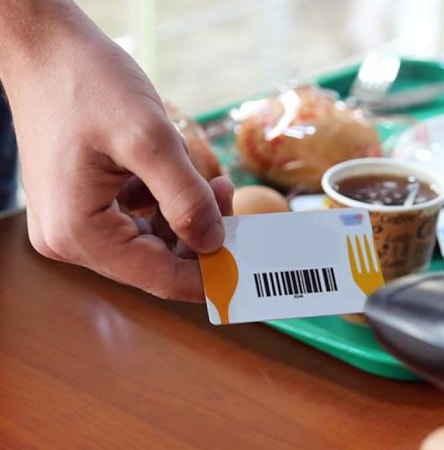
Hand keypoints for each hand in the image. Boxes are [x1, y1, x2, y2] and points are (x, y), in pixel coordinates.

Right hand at [0, 1, 231, 300]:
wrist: (45, 47)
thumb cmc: (87, 84)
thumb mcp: (150, 140)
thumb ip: (186, 198)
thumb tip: (214, 243)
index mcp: (79, 233)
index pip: (161, 277)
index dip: (211, 273)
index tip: (251, 257)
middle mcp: (70, 238)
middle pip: (157, 261)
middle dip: (200, 233)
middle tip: (228, 193)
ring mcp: (73, 222)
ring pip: (151, 239)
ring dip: (185, 213)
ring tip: (207, 177)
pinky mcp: (81, 203)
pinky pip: (136, 218)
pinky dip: (163, 200)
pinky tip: (173, 169)